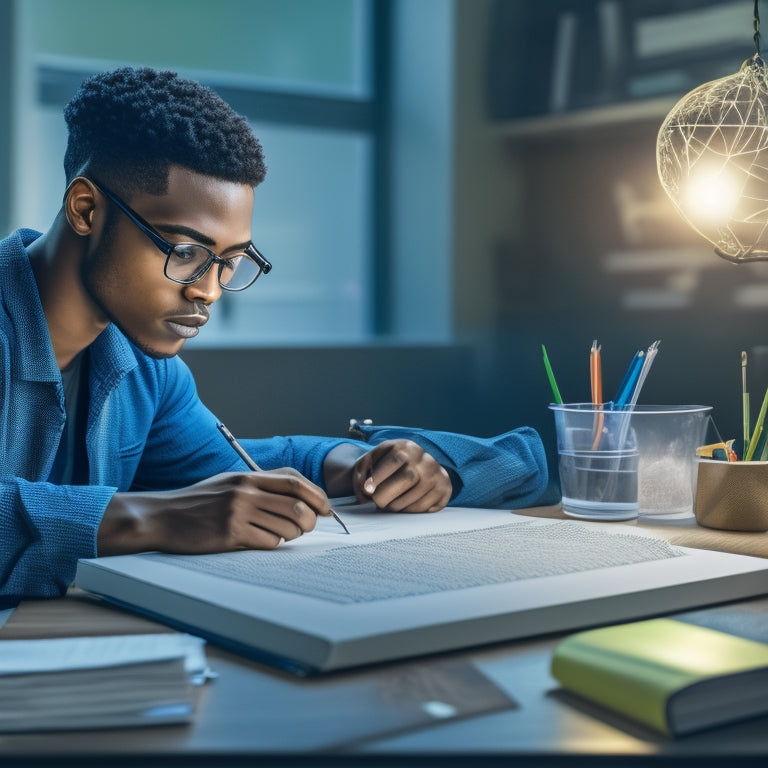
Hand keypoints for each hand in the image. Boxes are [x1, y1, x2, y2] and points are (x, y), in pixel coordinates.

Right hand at [98, 468, 331, 555]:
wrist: (161, 516)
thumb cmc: (199, 503)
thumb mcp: (230, 482)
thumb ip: (261, 485)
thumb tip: (300, 496)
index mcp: (247, 477)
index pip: (295, 481)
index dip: (317, 496)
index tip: (326, 509)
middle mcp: (245, 491)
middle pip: (298, 506)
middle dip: (309, 521)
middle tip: (304, 528)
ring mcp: (237, 512)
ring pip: (286, 527)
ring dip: (289, 535)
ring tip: (275, 533)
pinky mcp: (229, 534)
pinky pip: (267, 542)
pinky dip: (269, 545)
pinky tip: (254, 541)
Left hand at [352, 439, 452, 512]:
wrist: (412, 469)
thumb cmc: (386, 467)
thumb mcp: (372, 461)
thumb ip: (362, 472)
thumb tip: (364, 490)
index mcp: (407, 447)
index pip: (395, 460)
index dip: (379, 476)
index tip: (367, 490)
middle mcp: (425, 459)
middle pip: (407, 478)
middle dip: (386, 495)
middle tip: (377, 502)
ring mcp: (437, 474)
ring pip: (415, 496)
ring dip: (396, 506)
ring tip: (388, 504)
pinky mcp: (445, 489)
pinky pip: (425, 507)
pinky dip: (409, 511)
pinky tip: (402, 506)